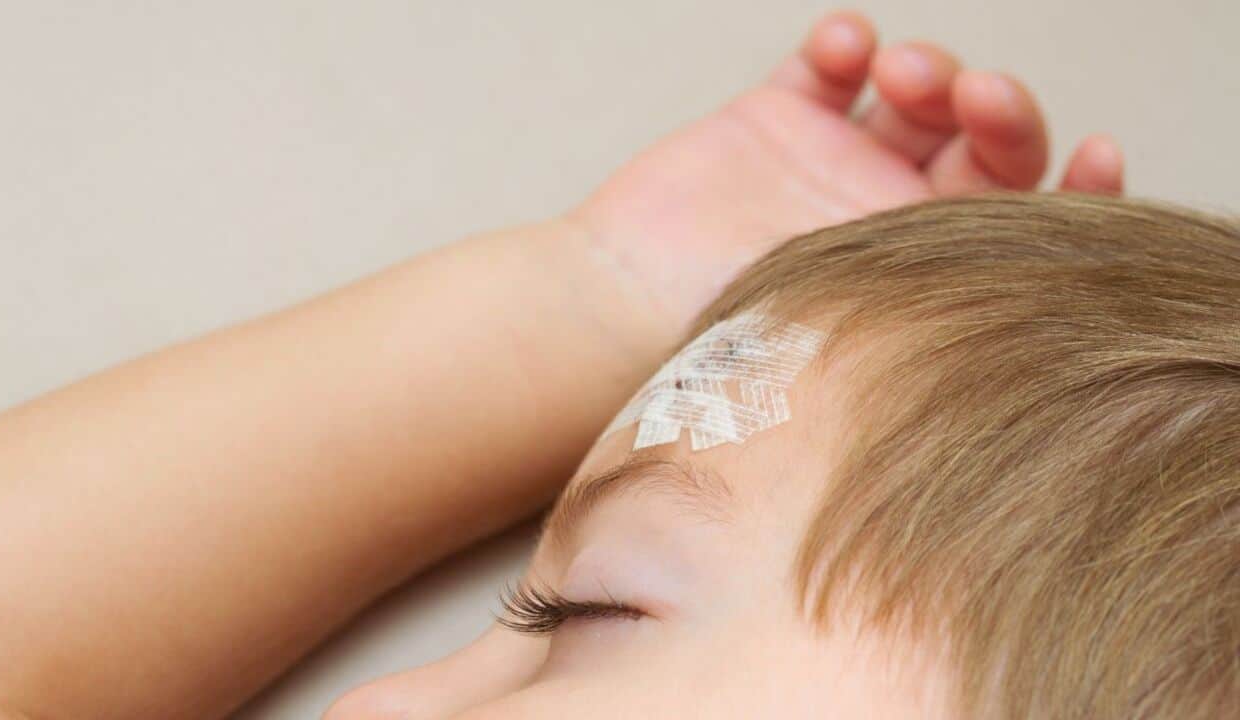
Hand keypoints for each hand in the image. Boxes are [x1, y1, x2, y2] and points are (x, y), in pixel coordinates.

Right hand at [570, 10, 1124, 339]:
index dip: (1079, 194)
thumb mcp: (862, 338)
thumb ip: (952, 304)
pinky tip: (845, 44)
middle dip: (1001, 112)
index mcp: (925, 283)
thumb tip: (1071, 308)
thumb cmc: (728, 353)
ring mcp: (832, 167)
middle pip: (985, 150)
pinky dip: (847, 43)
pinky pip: (827, 67)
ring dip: (931, 66)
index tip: (1100, 157)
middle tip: (980, 100)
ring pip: (919, 95)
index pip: (1027, 235)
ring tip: (903, 72)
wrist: (614, 314)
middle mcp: (888, 223)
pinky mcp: (773, 125)